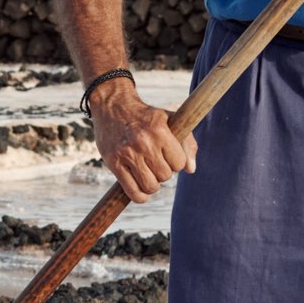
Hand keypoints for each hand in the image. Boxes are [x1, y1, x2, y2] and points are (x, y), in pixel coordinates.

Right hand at [90, 83, 194, 202]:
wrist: (112, 106)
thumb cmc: (145, 116)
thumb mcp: (170, 120)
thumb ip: (186, 143)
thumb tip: (191, 170)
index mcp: (160, 131)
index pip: (179, 163)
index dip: (176, 162)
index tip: (168, 156)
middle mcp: (143, 142)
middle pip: (165, 176)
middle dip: (163, 172)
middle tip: (155, 162)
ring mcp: (127, 153)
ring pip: (150, 186)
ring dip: (152, 184)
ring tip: (148, 173)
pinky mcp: (113, 163)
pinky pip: (132, 191)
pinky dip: (140, 195)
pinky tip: (141, 188)